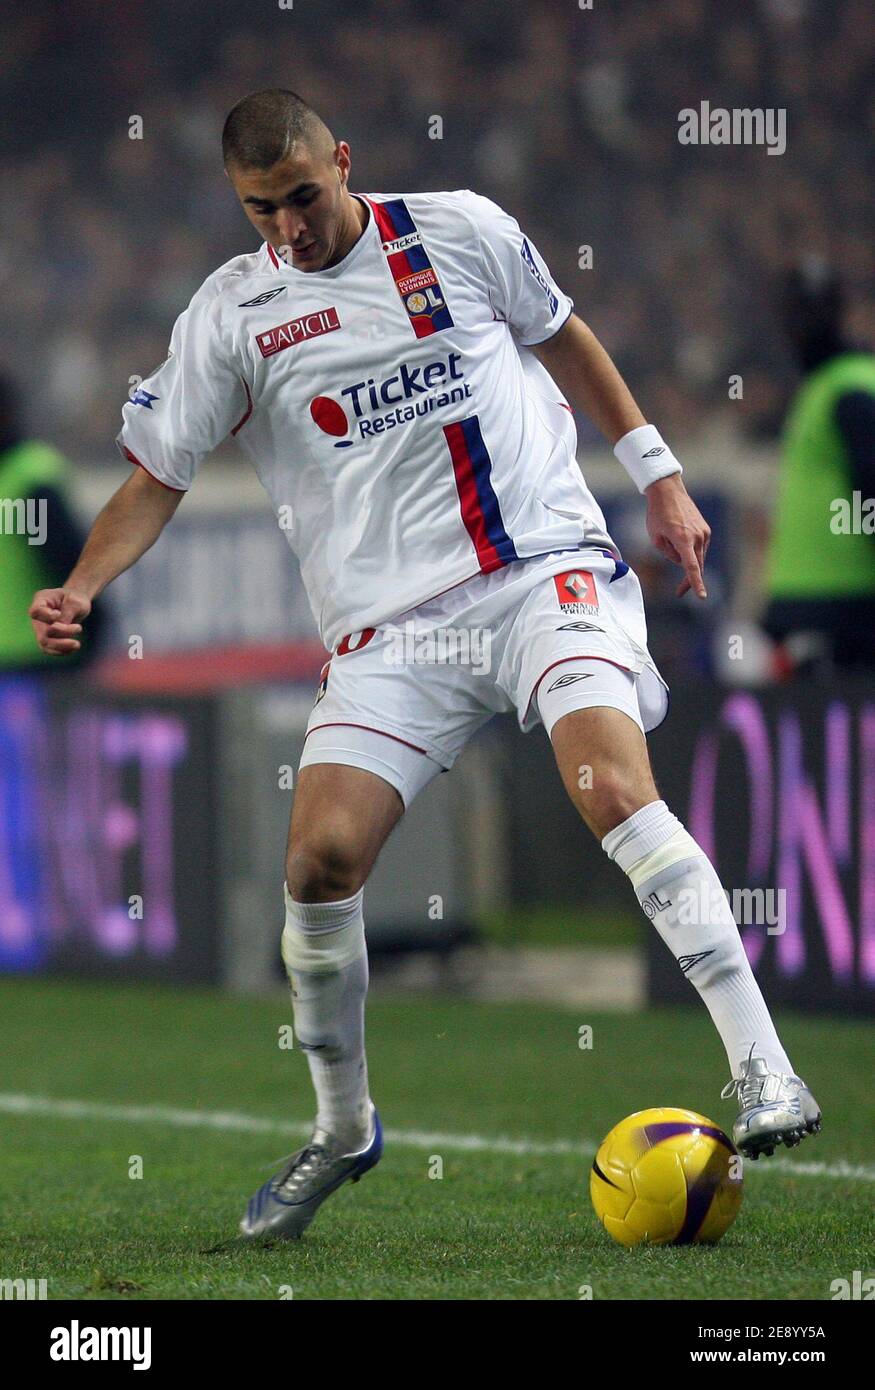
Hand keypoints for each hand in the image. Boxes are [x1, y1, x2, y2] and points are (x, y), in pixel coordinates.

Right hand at [29, 587, 91, 654]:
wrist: (76, 603)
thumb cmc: (75, 599)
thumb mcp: (75, 602)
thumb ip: (67, 614)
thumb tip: (61, 627)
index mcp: (41, 600)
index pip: (35, 611)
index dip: (46, 617)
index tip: (59, 614)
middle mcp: (38, 616)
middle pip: (42, 631)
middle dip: (62, 633)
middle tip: (79, 628)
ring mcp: (40, 628)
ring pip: (44, 643)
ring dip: (61, 646)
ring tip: (77, 644)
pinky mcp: (47, 638)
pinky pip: (49, 649)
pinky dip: (62, 651)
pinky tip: (74, 648)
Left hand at [644, 474, 710, 598]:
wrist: (669, 492)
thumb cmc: (657, 514)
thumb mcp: (655, 538)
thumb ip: (668, 554)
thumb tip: (681, 562)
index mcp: (683, 539)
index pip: (692, 567)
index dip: (696, 583)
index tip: (702, 596)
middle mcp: (697, 537)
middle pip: (696, 566)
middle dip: (689, 579)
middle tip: (679, 592)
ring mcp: (704, 533)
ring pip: (697, 557)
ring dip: (686, 558)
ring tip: (669, 540)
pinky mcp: (706, 530)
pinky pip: (698, 548)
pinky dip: (689, 549)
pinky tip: (678, 537)